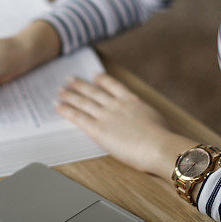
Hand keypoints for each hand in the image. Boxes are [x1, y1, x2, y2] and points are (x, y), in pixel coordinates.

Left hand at [55, 73, 195, 177]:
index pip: (113, 85)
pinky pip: (78, 117)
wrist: (158, 146)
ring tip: (60, 90)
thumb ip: (143, 116)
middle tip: (70, 79)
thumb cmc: (162, 138)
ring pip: (83, 102)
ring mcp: (106, 115)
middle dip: (81, 85)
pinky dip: (66, 110)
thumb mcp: (154, 119)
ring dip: (70, 95)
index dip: (102, 80)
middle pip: (94, 92)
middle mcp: (116, 104)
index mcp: (132, 100)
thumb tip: (143, 120)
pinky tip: (58, 105)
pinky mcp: (98, 129)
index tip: (95, 75)